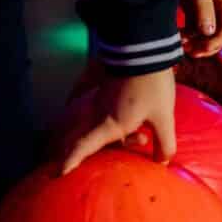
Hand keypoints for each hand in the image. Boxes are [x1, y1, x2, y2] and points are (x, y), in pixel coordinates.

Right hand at [61, 69, 176, 174]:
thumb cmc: (152, 86)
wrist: (145, 48)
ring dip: (119, 136)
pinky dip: (115, 124)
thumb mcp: (164, 117)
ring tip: (144, 137)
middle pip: (92, 138)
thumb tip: (162, 161)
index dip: (70, 161)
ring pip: (101, 126)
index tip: (58, 173)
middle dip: (106, 150)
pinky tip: (135, 124)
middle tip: (134, 147)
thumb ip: (164, 143)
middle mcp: (99, 113)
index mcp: (111, 124)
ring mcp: (100, 100)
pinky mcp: (106, 89)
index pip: (83, 147)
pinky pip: (103, 113)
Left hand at [168, 0, 221, 57]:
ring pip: (204, 32)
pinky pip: (193, 27)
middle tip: (193, 53)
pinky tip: (178, 38)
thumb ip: (203, 8)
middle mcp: (218, 4)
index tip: (207, 48)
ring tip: (182, 45)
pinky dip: (187, 34)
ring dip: (195, 41)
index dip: (221, 39)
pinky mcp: (192, 8)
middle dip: (208, 44)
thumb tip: (208, 33)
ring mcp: (205, 7)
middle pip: (218, 32)